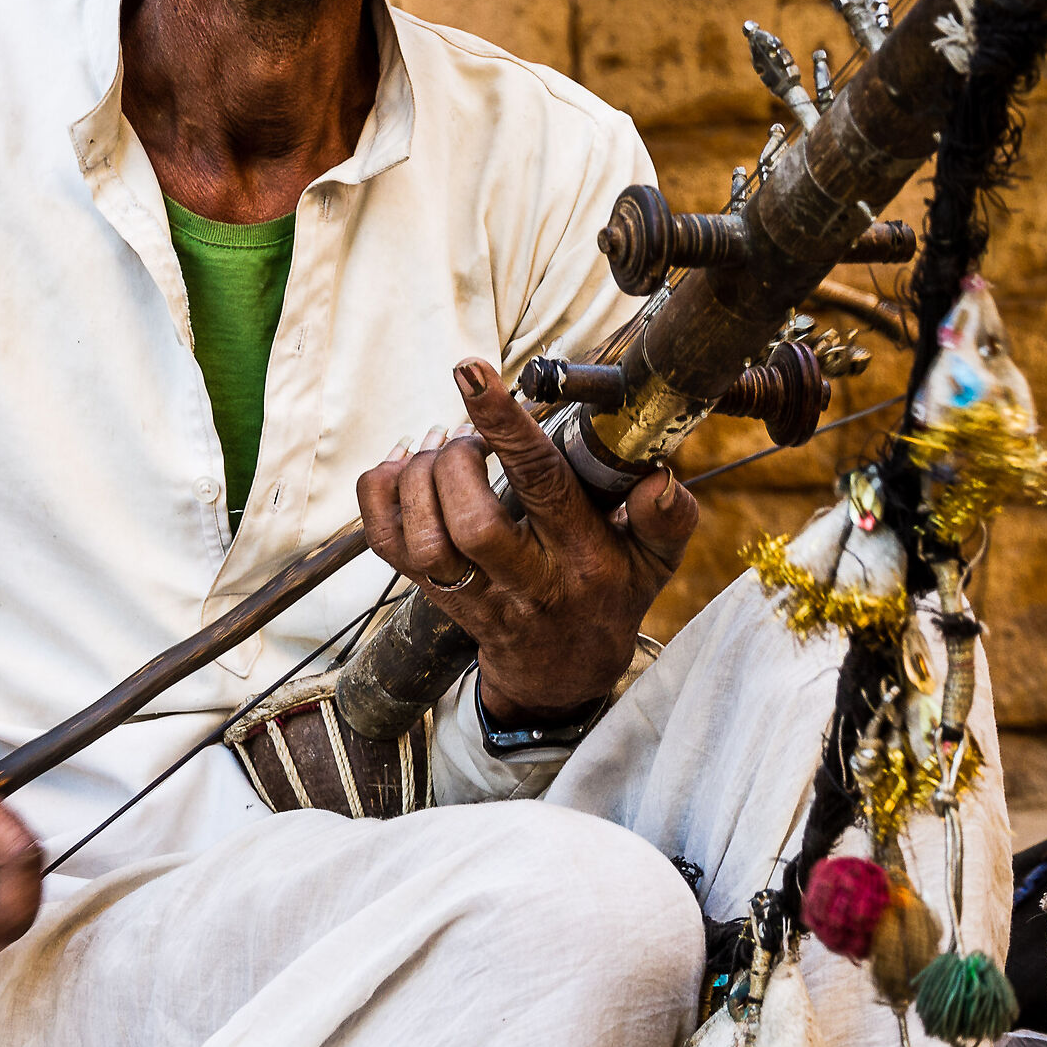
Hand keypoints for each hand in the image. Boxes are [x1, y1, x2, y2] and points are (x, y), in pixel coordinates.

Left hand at [356, 359, 699, 724]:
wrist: (561, 674)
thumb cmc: (610, 596)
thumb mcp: (655, 563)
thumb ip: (666, 519)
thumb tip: (658, 477)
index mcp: (580, 559)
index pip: (541, 486)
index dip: (505, 426)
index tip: (474, 373)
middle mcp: (522, 581)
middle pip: (471, 524)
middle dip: (457, 462)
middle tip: (468, 433)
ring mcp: (471, 593)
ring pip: (422, 542)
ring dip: (417, 478)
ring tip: (440, 446)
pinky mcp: (432, 593)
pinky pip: (387, 546)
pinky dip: (381, 495)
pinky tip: (404, 464)